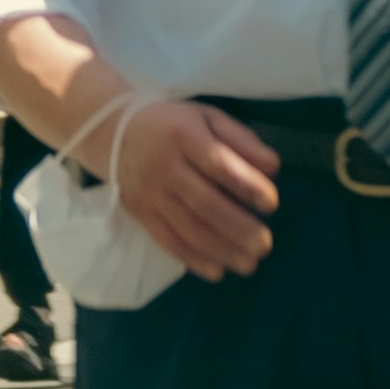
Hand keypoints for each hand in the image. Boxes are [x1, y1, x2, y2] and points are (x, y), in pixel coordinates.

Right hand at [111, 93, 280, 280]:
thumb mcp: (208, 117)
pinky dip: (193, 260)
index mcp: (185, 136)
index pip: (217, 163)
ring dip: (220, 250)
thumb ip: (241, 140)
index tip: (271, 204)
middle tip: (264, 244)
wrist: (116, 134)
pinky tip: (217, 271)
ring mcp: (152, 194)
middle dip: (237, 227)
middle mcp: (166, 167)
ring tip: (250, 264)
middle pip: (203, 203)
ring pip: (187, 228)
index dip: (246, 184)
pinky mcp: (143, 215)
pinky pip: (168, 242)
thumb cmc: (175, 125)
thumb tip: (273, 167)